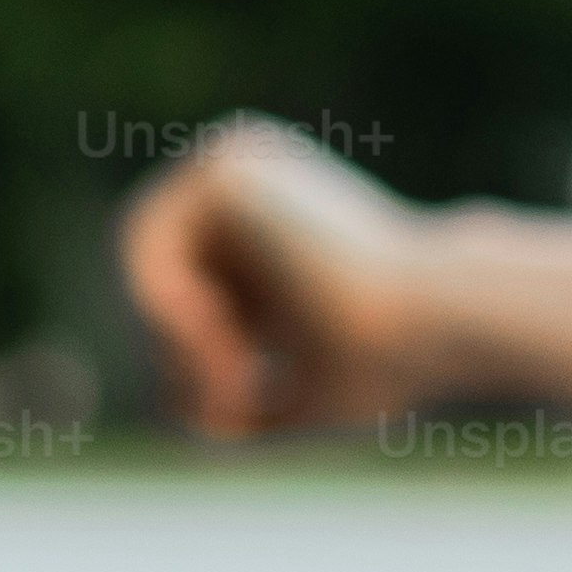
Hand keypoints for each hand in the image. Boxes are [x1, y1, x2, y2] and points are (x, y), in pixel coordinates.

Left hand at [116, 119, 451, 437]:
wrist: (432, 324)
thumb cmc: (384, 365)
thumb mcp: (291, 397)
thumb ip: (236, 399)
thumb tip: (175, 409)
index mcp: (264, 219)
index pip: (176, 292)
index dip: (185, 365)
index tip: (234, 407)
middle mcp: (246, 179)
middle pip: (152, 276)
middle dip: (175, 354)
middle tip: (231, 400)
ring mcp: (234, 162)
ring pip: (139, 261)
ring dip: (172, 340)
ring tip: (231, 377)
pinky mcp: (226, 168)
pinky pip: (144, 242)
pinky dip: (166, 308)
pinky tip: (218, 335)